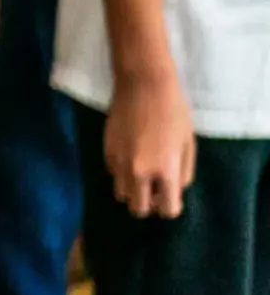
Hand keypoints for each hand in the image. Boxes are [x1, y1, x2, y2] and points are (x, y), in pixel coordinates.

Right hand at [107, 68, 197, 218]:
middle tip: (155, 191)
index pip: (167, 210)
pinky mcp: (107, 150)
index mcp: (165, 170)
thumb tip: (173, 189)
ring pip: (121, 194)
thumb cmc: (174, 111)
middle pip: (138, 209)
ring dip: (133, 190)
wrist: (143, 85)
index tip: (172, 198)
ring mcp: (119, 161)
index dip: (171, 207)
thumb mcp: (188, 145)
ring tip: (142, 175)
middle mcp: (139, 171)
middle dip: (149, 204)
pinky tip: (131, 157)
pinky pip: (113, 174)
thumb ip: (183, 173)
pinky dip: (122, 173)